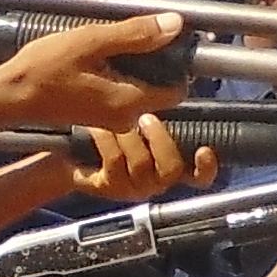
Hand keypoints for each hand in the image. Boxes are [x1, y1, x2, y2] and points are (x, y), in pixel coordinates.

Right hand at [0, 9, 190, 136]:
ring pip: (130, 74)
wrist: (7, 96)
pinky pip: (112, 78)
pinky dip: (106, 55)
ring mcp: (108, 115)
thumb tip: (176, 24)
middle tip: (128, 11)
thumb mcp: (92, 42)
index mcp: (131, 102)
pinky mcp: (93, 108)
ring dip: (121, 43)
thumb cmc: (46, 69)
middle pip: (153, 77)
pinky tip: (88, 24)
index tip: (166, 33)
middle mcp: (125, 115)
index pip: (178, 88)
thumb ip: (136, 33)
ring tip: (101, 6)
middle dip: (143, 41)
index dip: (178, 60)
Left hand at [66, 114, 204, 200]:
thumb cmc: (110, 135)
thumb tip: (176, 89)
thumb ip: (162, 115)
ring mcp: (132, 187)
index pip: (199, 176)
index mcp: (169, 164)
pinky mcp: (108, 187)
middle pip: (171, 169)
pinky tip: (97, 128)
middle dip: (160, 140)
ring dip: (129, 137)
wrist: (70, 152)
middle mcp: (155, 181)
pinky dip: (106, 140)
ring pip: (141, 164)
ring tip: (118, 119)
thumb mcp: (139, 124)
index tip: (203, 149)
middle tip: (147, 118)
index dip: (206, 167)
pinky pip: (113, 163)